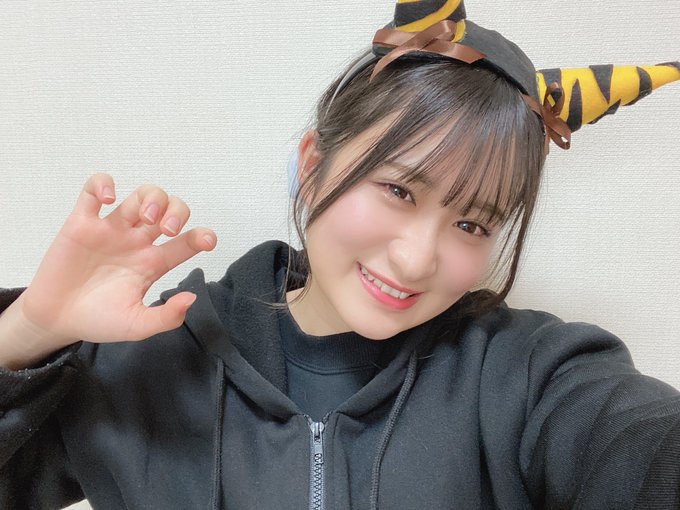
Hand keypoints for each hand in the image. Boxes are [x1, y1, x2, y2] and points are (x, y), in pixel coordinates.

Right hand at [18, 173, 216, 345]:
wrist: (57, 321)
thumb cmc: (99, 320)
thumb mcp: (137, 326)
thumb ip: (166, 317)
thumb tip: (191, 298)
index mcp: (154, 263)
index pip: (187, 241)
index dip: (202, 236)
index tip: (206, 241)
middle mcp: (137, 241)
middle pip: (169, 208)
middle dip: (177, 211)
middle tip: (168, 230)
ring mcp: (111, 229)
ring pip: (140, 195)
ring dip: (150, 197)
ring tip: (145, 216)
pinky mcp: (81, 223)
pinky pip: (92, 189)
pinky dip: (101, 183)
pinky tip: (106, 198)